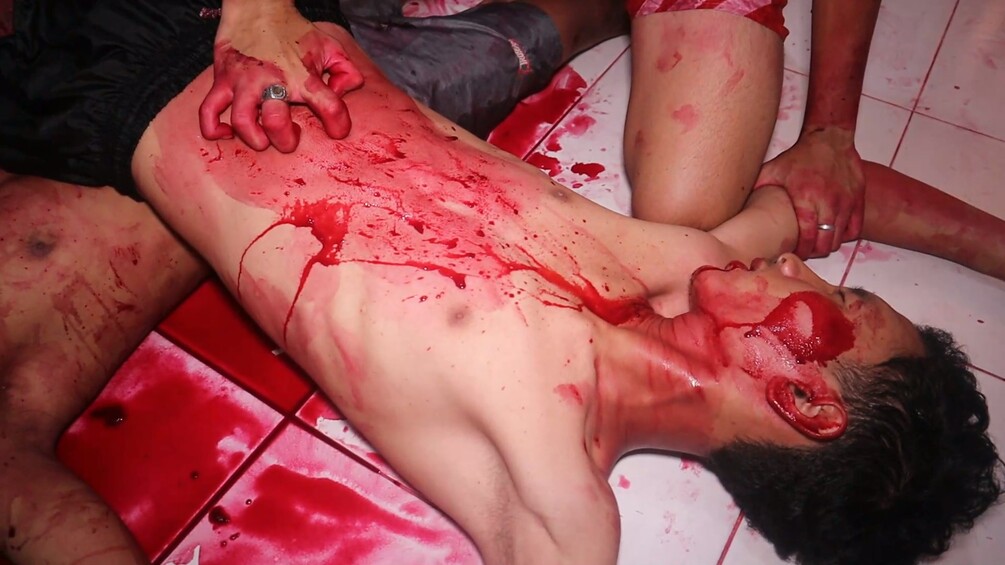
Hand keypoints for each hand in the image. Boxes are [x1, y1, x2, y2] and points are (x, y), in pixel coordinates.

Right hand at [200, 5, 363, 151]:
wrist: (258, 7)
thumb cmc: (294, 31)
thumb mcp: (329, 47)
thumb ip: (346, 72)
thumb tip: (345, 93)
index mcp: (302, 76)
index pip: (329, 106)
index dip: (338, 124)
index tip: (338, 131)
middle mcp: (272, 81)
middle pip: (276, 123)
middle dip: (286, 140)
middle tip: (291, 137)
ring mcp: (243, 82)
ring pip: (242, 121)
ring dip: (253, 138)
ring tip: (263, 140)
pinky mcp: (222, 80)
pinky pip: (208, 111)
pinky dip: (213, 129)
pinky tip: (226, 134)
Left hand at [755, 127, 864, 258]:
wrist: (829, 139)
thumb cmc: (799, 157)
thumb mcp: (772, 171)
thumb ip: (756, 188)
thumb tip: (731, 203)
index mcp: (806, 198)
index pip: (807, 237)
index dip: (801, 251)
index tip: (793, 253)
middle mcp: (829, 202)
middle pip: (826, 243)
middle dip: (815, 252)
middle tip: (806, 251)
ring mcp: (846, 202)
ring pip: (840, 239)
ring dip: (828, 245)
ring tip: (817, 242)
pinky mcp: (858, 199)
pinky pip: (855, 228)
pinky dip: (844, 234)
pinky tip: (833, 231)